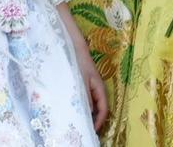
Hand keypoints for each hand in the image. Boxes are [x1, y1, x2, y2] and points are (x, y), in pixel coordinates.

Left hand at [62, 5, 109, 130]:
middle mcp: (94, 87)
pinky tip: (69, 106)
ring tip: (76, 121)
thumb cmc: (77, 60)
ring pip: (88, 102)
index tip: (93, 130)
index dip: (100, 121)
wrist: (70, 42)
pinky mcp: (79, 80)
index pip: (103, 109)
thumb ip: (85, 95)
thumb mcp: (81, 79)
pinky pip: (81, 95)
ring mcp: (87, 83)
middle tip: (84, 128)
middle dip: (92, 119)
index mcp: (99, 87)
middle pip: (97, 107)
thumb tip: (89, 112)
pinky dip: (78, 103)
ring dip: (84, 111)